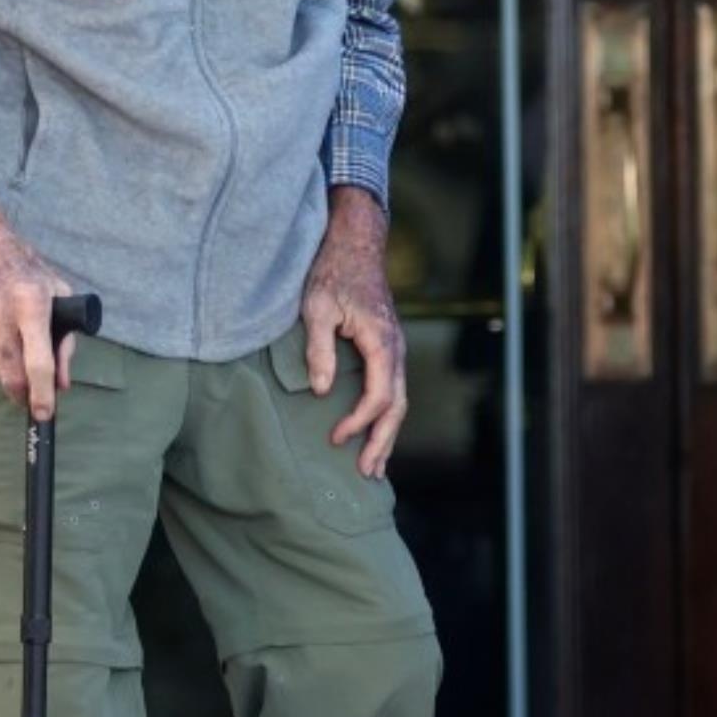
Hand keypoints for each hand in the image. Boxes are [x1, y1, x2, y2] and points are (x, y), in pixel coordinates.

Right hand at [0, 167, 75, 413]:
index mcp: (31, 303)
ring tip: (10, 346)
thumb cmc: (18, 264)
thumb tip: (63, 383)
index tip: (45, 415)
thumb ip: (64, 338)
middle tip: (31, 398)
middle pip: (11, 376)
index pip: (39, 363)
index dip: (43, 396)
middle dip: (23, 395)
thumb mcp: (54, 290)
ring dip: (4, 373)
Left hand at [301, 185, 406, 478]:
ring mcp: (395, 350)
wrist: (355, 244)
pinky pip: (393, 390)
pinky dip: (386, 416)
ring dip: (387, 434)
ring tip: (374, 466)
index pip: (379, 395)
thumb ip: (319, 349)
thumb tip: (324, 390)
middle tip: (367, 473)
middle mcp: (396, 349)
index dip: (359, 421)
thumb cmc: (333, 272)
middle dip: (383, 442)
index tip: (335, 438)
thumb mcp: (317, 307)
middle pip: (398, 406)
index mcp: (382, 341)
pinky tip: (374, 433)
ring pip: (399, 401)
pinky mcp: (387, 349)